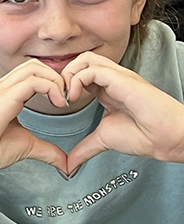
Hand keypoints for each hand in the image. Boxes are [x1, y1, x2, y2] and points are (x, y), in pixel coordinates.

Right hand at [0, 59, 68, 194]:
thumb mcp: (26, 147)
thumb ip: (47, 150)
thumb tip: (66, 163)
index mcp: (5, 94)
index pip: (33, 72)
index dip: (53, 82)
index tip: (64, 103)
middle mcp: (2, 87)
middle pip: (36, 65)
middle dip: (57, 78)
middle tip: (66, 100)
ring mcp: (0, 90)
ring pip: (35, 68)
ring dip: (56, 81)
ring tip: (62, 102)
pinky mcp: (2, 99)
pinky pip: (33, 81)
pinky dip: (51, 88)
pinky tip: (58, 104)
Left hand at [64, 52, 183, 171]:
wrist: (165, 139)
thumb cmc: (143, 135)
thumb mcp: (103, 139)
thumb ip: (84, 149)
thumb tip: (69, 165)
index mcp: (107, 89)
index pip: (79, 72)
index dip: (64, 83)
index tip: (58, 103)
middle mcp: (112, 80)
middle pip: (81, 60)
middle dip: (64, 75)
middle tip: (59, 96)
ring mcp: (118, 77)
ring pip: (85, 59)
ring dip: (69, 75)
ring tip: (67, 96)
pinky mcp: (123, 80)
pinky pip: (93, 69)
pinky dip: (77, 80)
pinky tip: (75, 97)